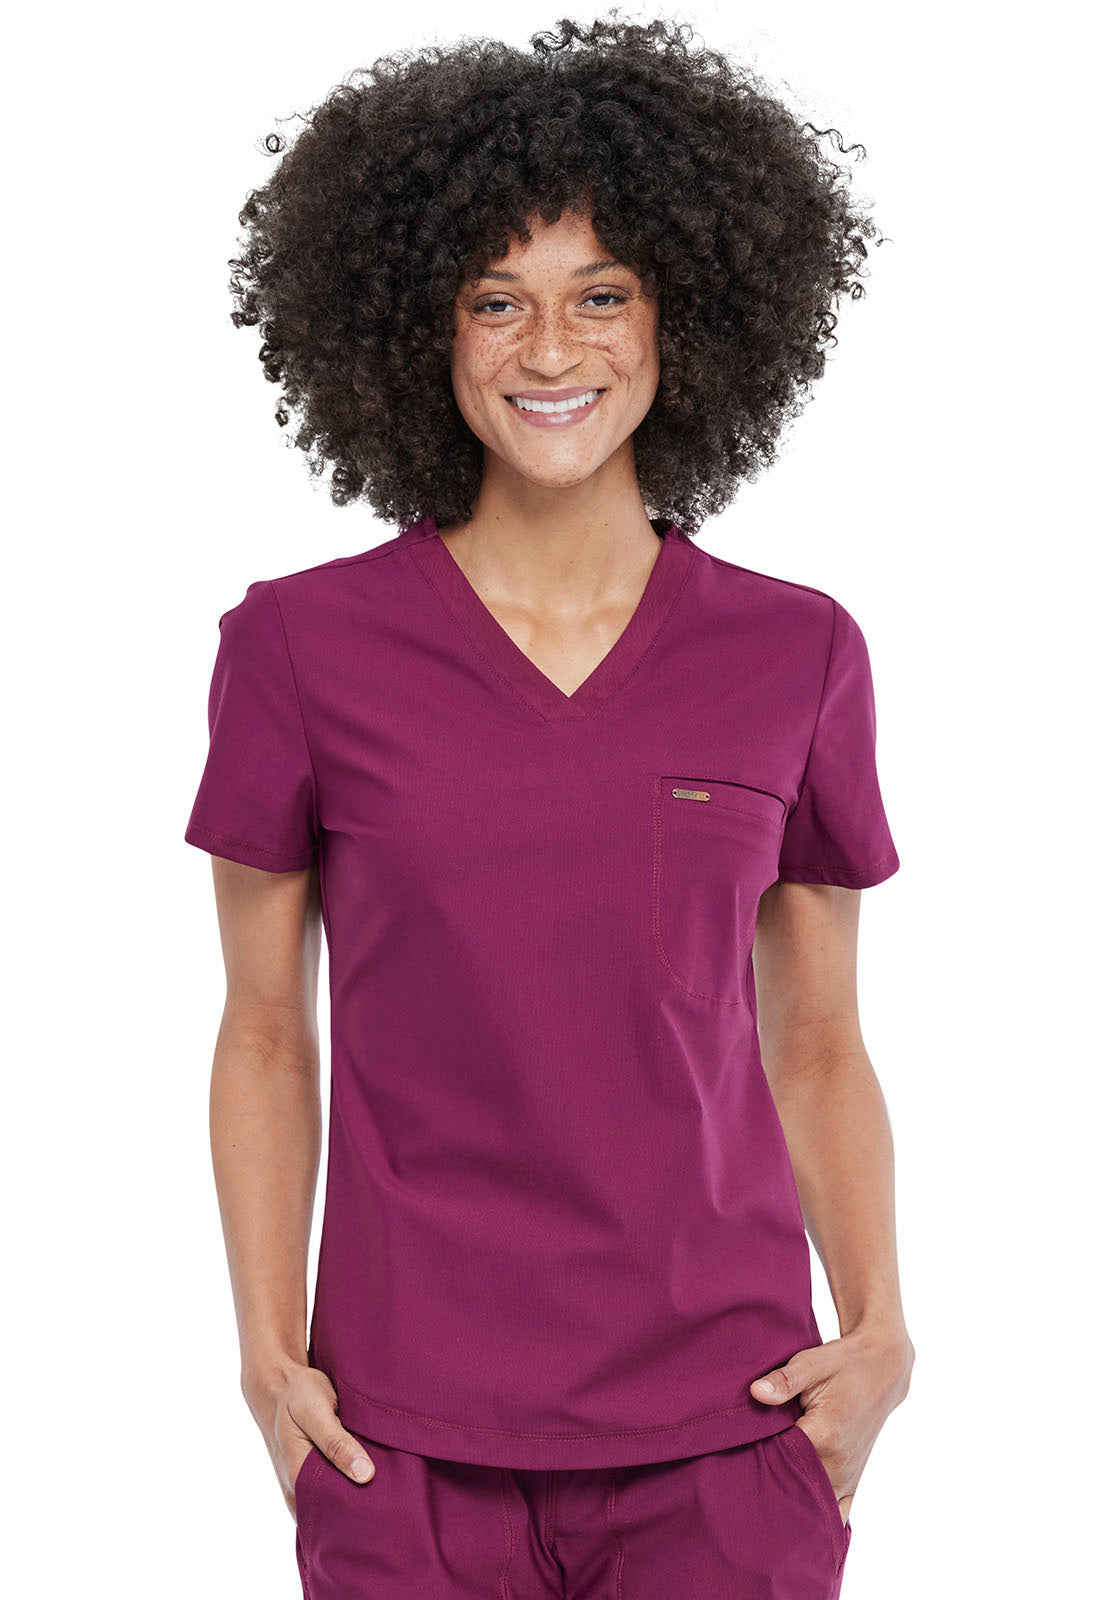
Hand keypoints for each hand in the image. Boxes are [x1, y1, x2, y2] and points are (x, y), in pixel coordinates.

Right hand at [243, 1358, 376, 1516]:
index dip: (359, 1513)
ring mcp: (300, 1485)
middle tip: (389, 1501)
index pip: (332, 1514)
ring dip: (352, 1498)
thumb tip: (365, 1475)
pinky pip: (328, 1491)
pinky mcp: (307, 1476)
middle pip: (333, 1513)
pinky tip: (364, 1478)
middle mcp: (296, 1489)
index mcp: (297, 1477)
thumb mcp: (316, 1411)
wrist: (276, 1384)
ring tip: (382, 1492)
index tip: (386, 1508)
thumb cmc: (296, 1394)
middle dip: (358, 1509)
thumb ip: (337, 1443)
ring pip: (331, 1503)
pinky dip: (345, 1487)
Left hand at [749, 1325, 914, 1524]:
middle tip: (740, 1491)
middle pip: (796, 1491)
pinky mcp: (854, 1480)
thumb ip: (784, 1380)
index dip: (757, 1465)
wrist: (883, 1370)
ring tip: (761, 1506)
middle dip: (769, 1492)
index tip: (735, 1465)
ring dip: (792, 1507)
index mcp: (826, 1435)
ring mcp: (849, 1476)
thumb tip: (756, 1392)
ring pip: (816, 1508)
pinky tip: (798, 1526)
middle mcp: (839, 1464)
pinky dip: (820, 1520)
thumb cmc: (844, 1364)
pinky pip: (839, 1513)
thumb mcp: (813, 1362)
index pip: (782, 1463)